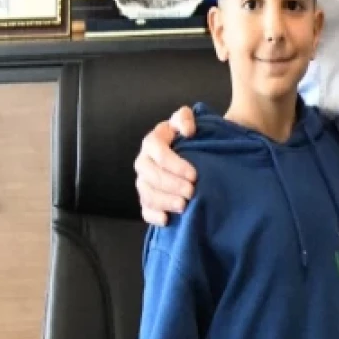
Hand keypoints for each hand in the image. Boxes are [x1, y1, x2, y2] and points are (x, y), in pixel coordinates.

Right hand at [134, 106, 197, 224]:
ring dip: (164, 201)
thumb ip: (185, 118)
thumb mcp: (187, 121)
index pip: (157, 152)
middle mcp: (144, 162)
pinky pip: (145, 209)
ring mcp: (144, 181)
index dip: (174, 164)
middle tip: (191, 192)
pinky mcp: (147, 198)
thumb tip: (188, 131)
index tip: (194, 174)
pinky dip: (154, 216)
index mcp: (152, 142)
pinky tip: (167, 219)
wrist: (193, 152)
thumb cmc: (190, 136)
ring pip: (147, 193)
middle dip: (171, 185)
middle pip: (151, 175)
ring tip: (184, 206)